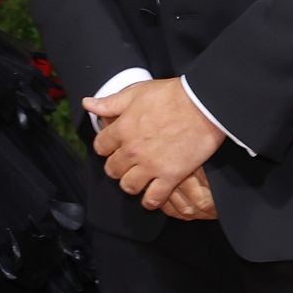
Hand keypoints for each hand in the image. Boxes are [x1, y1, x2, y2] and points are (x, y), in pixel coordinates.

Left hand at [81, 77, 224, 212]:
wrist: (204, 105)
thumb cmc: (173, 95)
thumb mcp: (137, 92)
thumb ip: (110, 102)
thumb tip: (88, 104)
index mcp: (122, 129)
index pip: (100, 146)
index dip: (106, 146)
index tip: (113, 146)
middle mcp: (132, 150)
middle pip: (112, 169)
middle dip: (117, 166)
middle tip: (126, 163)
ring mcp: (151, 165)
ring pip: (128, 186)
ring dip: (131, 183)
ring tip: (138, 178)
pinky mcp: (170, 176)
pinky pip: (153, 198)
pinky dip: (150, 200)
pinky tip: (151, 196)